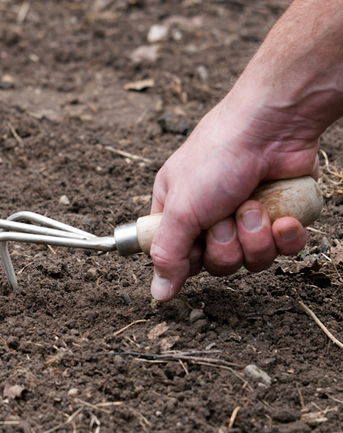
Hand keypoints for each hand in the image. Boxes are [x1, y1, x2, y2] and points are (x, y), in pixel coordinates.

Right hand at [150, 97, 319, 300]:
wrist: (272, 127)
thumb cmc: (217, 157)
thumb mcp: (180, 208)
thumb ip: (166, 254)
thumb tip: (158, 294)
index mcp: (178, 213)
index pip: (178, 258)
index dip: (189, 261)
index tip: (195, 249)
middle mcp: (211, 219)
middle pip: (218, 264)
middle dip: (226, 245)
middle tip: (226, 216)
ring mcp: (247, 219)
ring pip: (252, 261)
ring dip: (255, 237)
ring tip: (254, 206)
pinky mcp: (279, 217)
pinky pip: (283, 250)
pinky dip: (285, 236)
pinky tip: (283, 218)